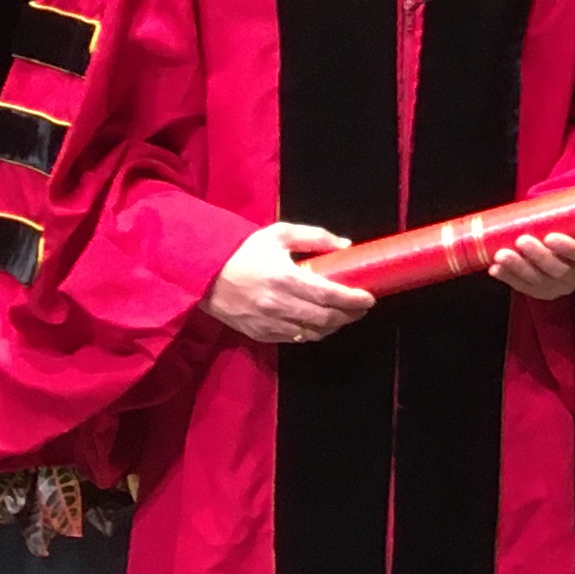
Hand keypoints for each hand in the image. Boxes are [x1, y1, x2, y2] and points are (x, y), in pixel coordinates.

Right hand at [204, 223, 372, 343]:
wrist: (204, 275)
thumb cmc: (244, 251)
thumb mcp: (279, 234)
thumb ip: (314, 237)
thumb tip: (345, 245)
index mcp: (283, 278)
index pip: (328, 295)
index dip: (353, 300)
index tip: (369, 298)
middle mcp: (277, 304)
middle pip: (324, 319)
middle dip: (349, 315)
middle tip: (362, 308)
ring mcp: (267, 323)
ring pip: (311, 334)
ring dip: (333, 327)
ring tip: (345, 316)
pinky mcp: (260, 334)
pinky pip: (294, 339)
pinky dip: (312, 334)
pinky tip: (321, 324)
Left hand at [488, 228, 574, 302]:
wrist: (569, 235)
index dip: (568, 248)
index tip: (550, 236)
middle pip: (561, 271)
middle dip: (538, 257)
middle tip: (520, 240)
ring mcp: (562, 284)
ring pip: (541, 281)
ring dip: (519, 269)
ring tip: (500, 255)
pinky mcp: (544, 290)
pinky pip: (526, 288)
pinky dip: (510, 279)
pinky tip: (495, 269)